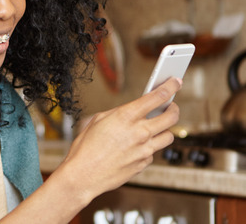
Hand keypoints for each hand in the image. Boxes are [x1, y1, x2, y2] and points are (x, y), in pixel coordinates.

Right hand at [55, 77, 180, 202]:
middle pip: (172, 117)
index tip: (175, 83)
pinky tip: (135, 147)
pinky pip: (154, 152)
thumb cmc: (86, 148)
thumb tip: (132, 111)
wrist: (83, 175)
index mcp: (126, 117)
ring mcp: (144, 150)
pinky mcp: (144, 164)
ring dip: (164, 130)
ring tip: (155, 128)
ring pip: (169, 136)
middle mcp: (139, 133)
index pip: (157, 97)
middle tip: (171, 106)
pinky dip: (148, 147)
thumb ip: (118, 113)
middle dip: (174, 108)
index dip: (170, 87)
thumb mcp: (97, 121)